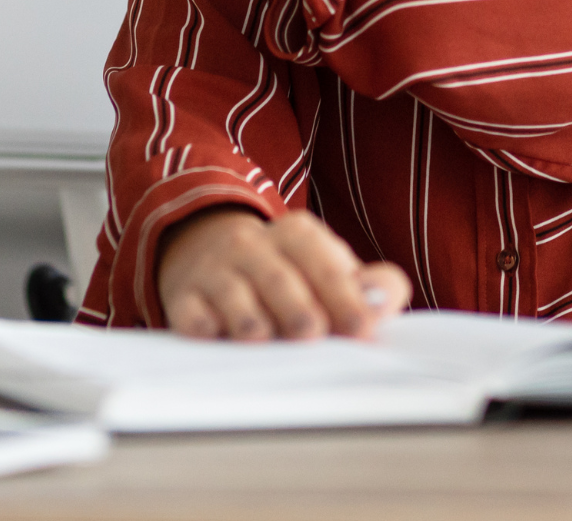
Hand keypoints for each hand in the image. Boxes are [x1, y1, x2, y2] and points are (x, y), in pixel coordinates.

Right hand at [157, 208, 410, 340]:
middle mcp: (253, 246)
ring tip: (262, 337)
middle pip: (278, 276)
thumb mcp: (328, 268)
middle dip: (296, 306)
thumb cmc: (287, 273)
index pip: (322, 260)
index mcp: (298, 235)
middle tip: (311, 333)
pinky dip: (200, 323)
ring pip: (233, 293)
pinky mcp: (183, 296)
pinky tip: (211, 335)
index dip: (343, 294)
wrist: (206, 250)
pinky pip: (190, 311)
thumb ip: (367, 286)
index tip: (362, 327)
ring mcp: (215, 270)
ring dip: (249, 317)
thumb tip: (387, 300)